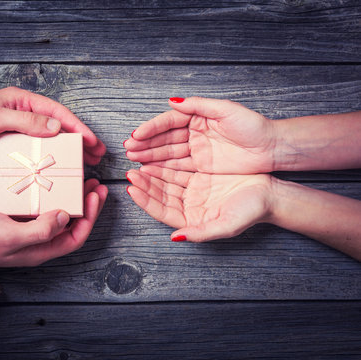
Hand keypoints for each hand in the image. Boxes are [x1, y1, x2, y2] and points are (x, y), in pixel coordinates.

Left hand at [0, 87, 105, 168]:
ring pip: (51, 140)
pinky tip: (61, 168)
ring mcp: (20, 131)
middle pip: (58, 126)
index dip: (76, 126)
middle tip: (97, 154)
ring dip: (69, 151)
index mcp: (21, 101)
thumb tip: (56, 127)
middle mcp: (24, 114)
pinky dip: (52, 158)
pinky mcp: (14, 146)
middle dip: (79, 139)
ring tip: (86, 163)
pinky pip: (38, 152)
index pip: (56, 112)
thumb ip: (25, 121)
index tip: (90, 140)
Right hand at [0, 179, 107, 266]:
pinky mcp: (18, 218)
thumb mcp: (9, 236)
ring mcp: (27, 229)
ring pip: (59, 214)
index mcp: (39, 251)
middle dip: (87, 206)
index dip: (90, 217)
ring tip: (81, 180)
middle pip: (71, 225)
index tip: (95, 194)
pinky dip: (53, 194)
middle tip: (95, 184)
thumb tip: (66, 217)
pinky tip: (55, 182)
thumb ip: (40, 230)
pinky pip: (43, 206)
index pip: (75, 237)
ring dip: (73, 198)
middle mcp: (37, 242)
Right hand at [124, 97, 275, 173]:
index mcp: (198, 117)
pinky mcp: (202, 165)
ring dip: (150, 156)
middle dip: (146, 143)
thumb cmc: (252, 126)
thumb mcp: (226, 110)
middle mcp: (195, 132)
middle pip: (165, 138)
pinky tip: (150, 169)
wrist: (271, 148)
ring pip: (169, 153)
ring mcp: (197, 149)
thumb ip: (198, 105)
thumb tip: (172, 101)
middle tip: (129, 149)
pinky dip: (163, 168)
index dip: (152, 128)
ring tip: (134, 159)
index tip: (136, 134)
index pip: (169, 122)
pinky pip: (178, 166)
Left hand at [126, 166, 272, 241]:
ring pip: (165, 183)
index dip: (146, 201)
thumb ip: (200, 233)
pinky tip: (154, 159)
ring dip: (151, 174)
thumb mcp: (226, 225)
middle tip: (130, 173)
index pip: (162, 211)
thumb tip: (175, 238)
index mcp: (192, 221)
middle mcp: (189, 207)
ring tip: (138, 164)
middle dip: (144, 185)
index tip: (132, 190)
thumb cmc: (251, 211)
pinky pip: (176, 171)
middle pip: (160, 196)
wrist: (269, 194)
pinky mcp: (198, 178)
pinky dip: (164, 166)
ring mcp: (192, 192)